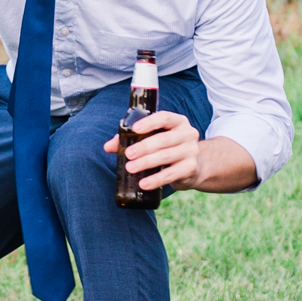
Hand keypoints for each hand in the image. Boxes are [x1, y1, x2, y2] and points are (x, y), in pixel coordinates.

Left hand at [103, 111, 234, 193]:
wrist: (193, 167)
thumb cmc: (167, 148)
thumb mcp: (154, 139)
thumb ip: (131, 139)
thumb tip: (108, 147)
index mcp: (178, 122)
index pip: (165, 117)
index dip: (149, 122)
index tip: (134, 129)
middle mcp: (188, 134)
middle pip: (164, 139)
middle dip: (144, 147)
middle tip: (128, 154)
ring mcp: (192, 151)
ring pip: (166, 156)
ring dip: (146, 163)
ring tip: (131, 168)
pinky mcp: (191, 168)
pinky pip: (171, 174)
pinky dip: (156, 179)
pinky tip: (143, 184)